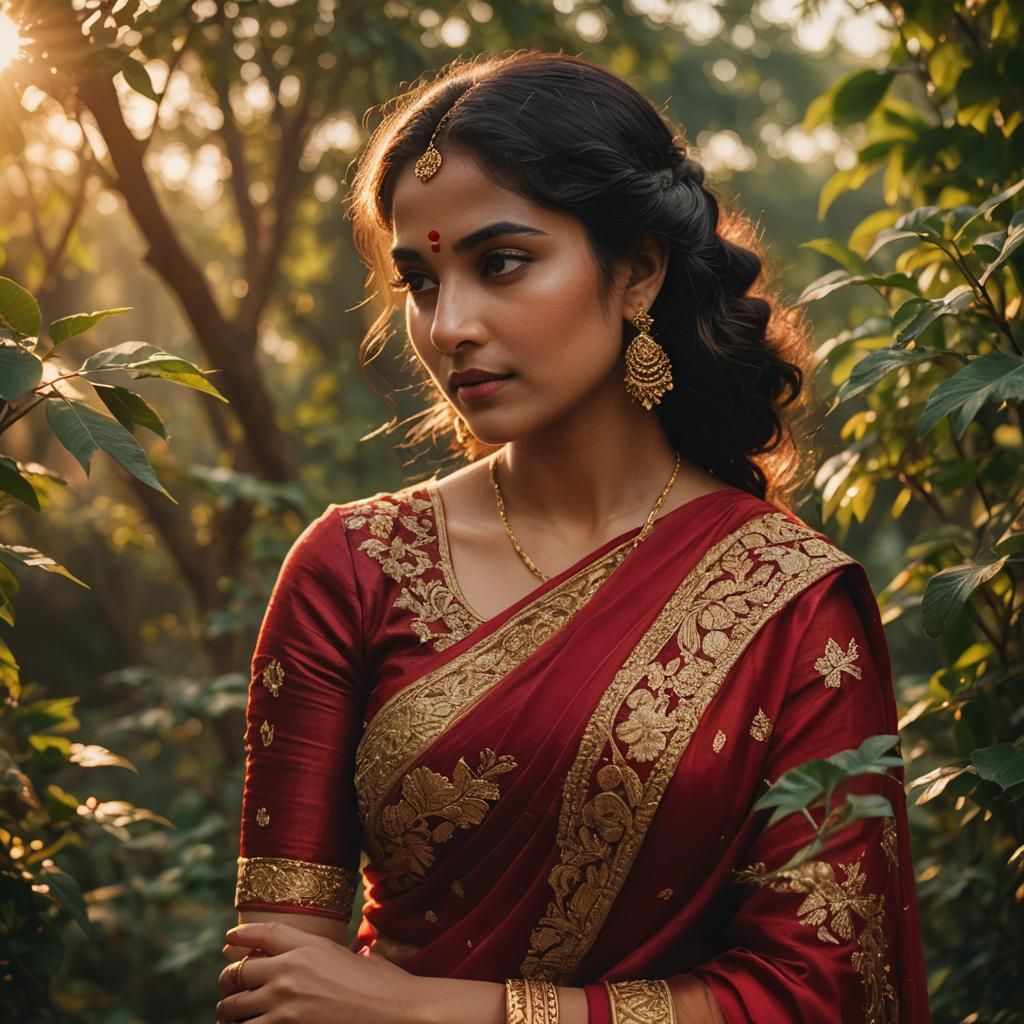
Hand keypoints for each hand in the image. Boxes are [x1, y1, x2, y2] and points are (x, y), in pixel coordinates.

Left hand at [216, 921, 428, 1023]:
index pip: (264, 933)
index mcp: (310, 946)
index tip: (228, 939)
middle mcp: (291, 969)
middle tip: (229, 991)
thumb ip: (336, 954)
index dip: (242, 934)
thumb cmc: (385, 985)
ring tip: (230, 1018)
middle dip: (228, 982)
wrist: (397, 1010)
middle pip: (239, 971)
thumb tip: (347, 951)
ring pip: (233, 1007)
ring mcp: (285, 1002)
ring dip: (229, 1013)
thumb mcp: (357, 956)